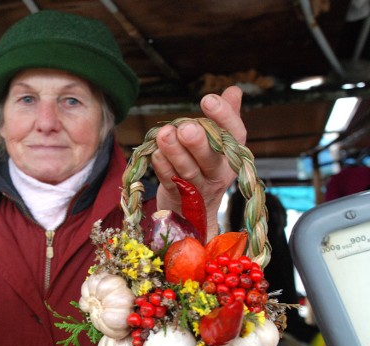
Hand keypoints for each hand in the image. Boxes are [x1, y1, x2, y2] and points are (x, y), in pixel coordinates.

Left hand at [151, 86, 245, 240]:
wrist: (195, 211)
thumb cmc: (205, 166)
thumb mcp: (219, 143)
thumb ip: (226, 116)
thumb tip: (234, 90)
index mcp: (233, 154)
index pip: (235, 134)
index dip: (224, 116)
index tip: (208, 99)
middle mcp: (218, 173)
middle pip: (211, 158)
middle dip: (198, 142)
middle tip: (185, 127)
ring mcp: (198, 188)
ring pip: (188, 170)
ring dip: (175, 152)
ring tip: (164, 134)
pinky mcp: (178, 197)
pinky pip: (169, 181)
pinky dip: (161, 167)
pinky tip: (154, 152)